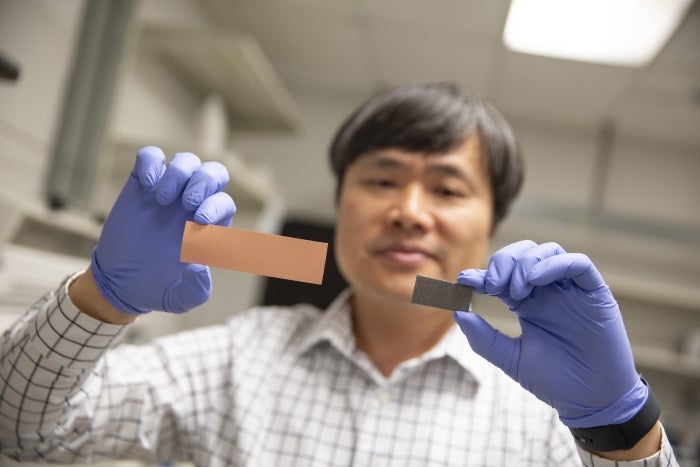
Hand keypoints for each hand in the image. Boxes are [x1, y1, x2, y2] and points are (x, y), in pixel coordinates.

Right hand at [91, 146, 235, 313]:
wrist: (119, 282)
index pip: (224, 202)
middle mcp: (192, 205)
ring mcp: (168, 192)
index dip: (216, 205)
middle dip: (206, 180)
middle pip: (214, 173)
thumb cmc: (156, 289)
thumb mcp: (179, 298)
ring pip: (187, 161)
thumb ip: (197, 289)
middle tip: (187, 201)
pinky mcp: (141, 185)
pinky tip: (144, 183)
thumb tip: (202, 265)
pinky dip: (151, 162)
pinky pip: (152, 157)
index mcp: (208, 227)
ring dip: (179, 172)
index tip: (199, 220)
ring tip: (161, 198)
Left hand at [454, 240, 647, 428]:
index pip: (503, 276)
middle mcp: (550, 292)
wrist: (591, 403)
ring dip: (525, 262)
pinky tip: (535, 280)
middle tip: (491, 284)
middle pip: (524, 254)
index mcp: (529, 303)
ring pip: (549, 252)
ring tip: (514, 289)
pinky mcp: (596, 294)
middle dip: (503, 262)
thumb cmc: (555, 381)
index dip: (482, 273)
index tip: (463, 280)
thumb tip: (457, 313)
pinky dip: (555, 264)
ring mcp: (572, 291)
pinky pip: (578, 265)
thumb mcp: (511, 358)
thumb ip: (484, 337)